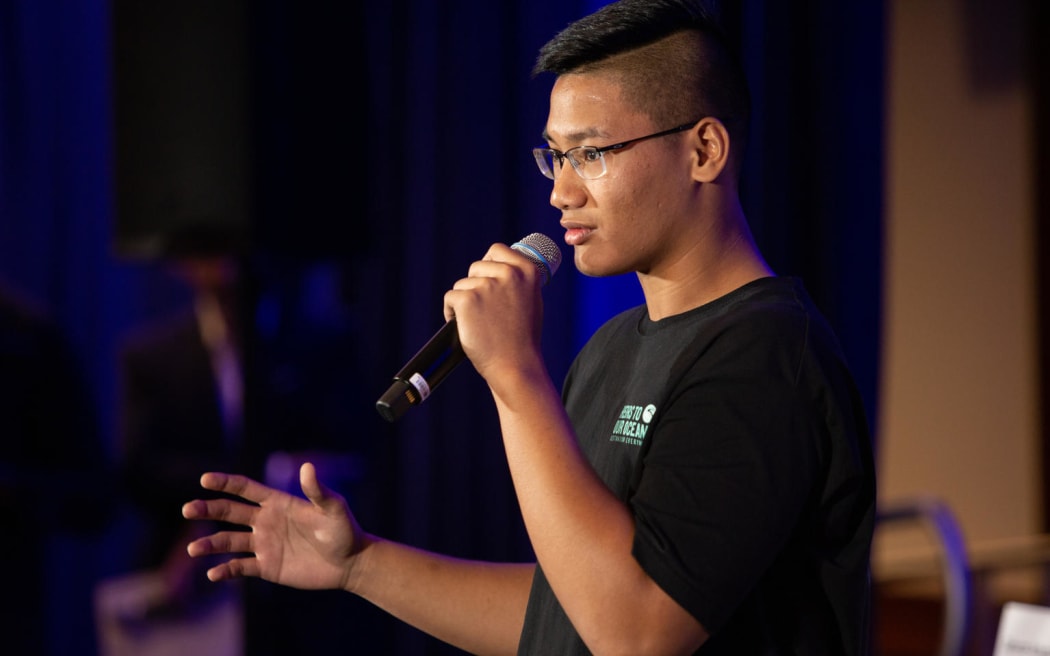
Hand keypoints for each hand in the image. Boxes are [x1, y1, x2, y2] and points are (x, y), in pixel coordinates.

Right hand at [181, 462, 362, 591]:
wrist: (349, 563)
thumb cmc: (344, 530)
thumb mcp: (333, 508)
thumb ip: (318, 490)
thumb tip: (307, 467)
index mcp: (277, 502)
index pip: (245, 489)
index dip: (225, 483)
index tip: (205, 479)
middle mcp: (265, 521)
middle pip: (229, 513)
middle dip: (207, 509)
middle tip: (188, 509)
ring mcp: (264, 544)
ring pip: (229, 542)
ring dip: (210, 544)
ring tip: (194, 548)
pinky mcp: (267, 566)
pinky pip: (240, 568)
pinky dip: (225, 571)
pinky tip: (213, 575)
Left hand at [444, 243, 545, 381]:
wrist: (515, 365)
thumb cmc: (522, 338)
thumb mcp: (531, 300)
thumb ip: (517, 280)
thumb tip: (498, 266)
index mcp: (527, 270)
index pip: (496, 251)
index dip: (488, 266)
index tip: (488, 282)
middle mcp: (508, 273)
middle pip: (476, 267)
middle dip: (475, 287)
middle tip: (485, 312)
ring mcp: (487, 286)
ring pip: (462, 284)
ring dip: (464, 302)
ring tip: (478, 323)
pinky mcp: (467, 299)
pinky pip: (450, 298)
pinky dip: (451, 312)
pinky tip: (464, 326)